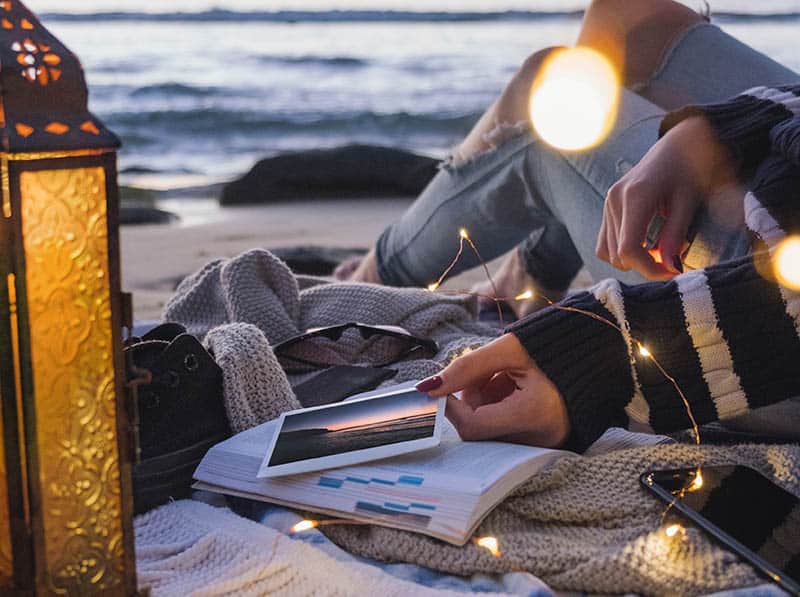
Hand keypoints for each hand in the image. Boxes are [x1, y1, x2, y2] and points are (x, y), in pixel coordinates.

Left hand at [416, 334, 569, 447]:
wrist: (597, 352)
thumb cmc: (553, 346)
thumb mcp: (508, 349)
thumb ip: (467, 368)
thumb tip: (428, 388)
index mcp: (534, 413)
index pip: (473, 426)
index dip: (451, 407)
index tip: (443, 386)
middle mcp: (540, 438)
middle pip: (480, 431)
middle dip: (470, 403)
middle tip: (484, 375)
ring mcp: (544, 443)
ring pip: (490, 432)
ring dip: (484, 405)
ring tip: (502, 378)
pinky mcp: (544, 442)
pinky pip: (505, 432)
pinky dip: (498, 410)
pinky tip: (511, 389)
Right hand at [596, 116, 735, 279]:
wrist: (677, 143)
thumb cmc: (689, 168)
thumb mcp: (689, 201)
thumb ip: (675, 235)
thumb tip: (670, 268)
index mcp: (635, 196)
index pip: (630, 249)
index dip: (650, 269)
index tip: (674, 272)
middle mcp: (614, 200)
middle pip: (618, 255)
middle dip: (645, 265)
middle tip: (672, 259)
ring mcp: (607, 204)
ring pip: (608, 253)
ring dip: (633, 260)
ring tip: (659, 250)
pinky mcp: (607, 207)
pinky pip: (605, 243)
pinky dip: (622, 251)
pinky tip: (645, 244)